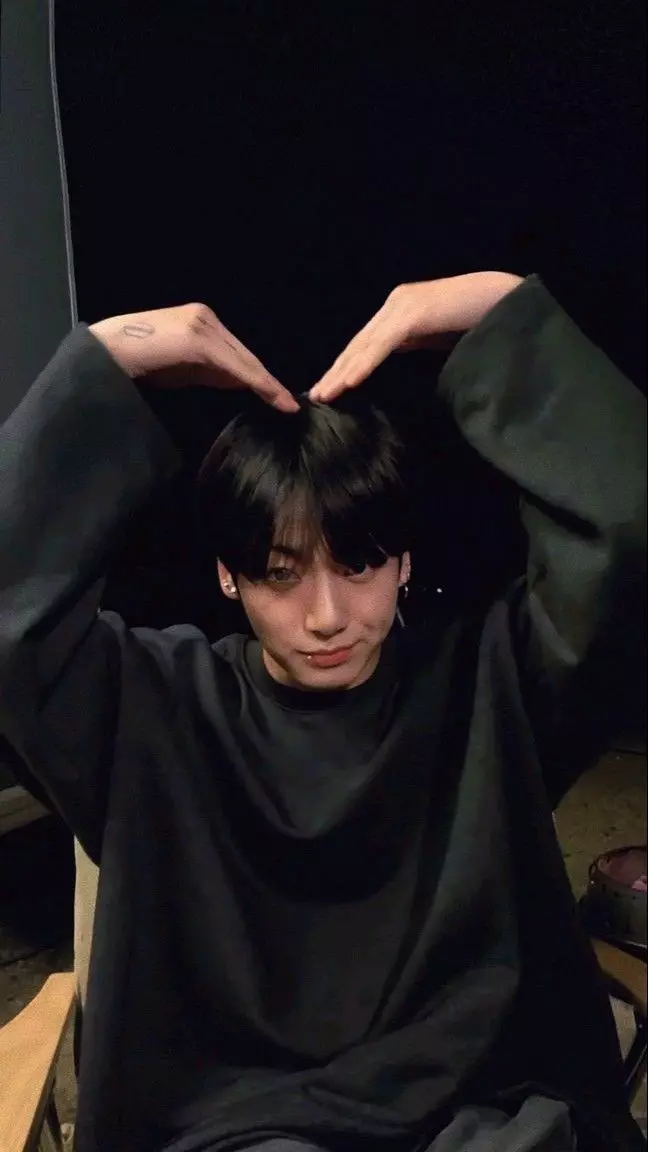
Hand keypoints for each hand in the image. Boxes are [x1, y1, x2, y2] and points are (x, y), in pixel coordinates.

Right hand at [90, 303, 298, 412]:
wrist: (107, 355)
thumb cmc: (137, 365)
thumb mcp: (180, 369)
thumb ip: (207, 371)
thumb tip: (236, 383)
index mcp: (201, 322)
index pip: (237, 353)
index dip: (258, 376)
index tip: (278, 395)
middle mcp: (206, 317)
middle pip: (244, 355)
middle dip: (266, 381)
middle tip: (288, 403)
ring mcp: (203, 325)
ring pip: (244, 361)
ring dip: (266, 385)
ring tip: (286, 404)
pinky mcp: (199, 339)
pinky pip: (235, 366)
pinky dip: (256, 383)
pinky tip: (272, 397)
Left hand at [309, 271, 523, 402]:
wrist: (505, 300)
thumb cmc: (477, 319)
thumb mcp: (436, 335)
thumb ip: (415, 342)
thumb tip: (398, 358)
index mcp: (399, 310)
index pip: (365, 343)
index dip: (346, 366)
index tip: (331, 389)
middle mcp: (396, 303)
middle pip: (358, 344)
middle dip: (336, 371)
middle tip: (316, 395)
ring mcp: (403, 305)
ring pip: (365, 344)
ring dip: (343, 372)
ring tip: (325, 394)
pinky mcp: (414, 313)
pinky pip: (384, 343)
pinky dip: (366, 363)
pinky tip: (350, 381)